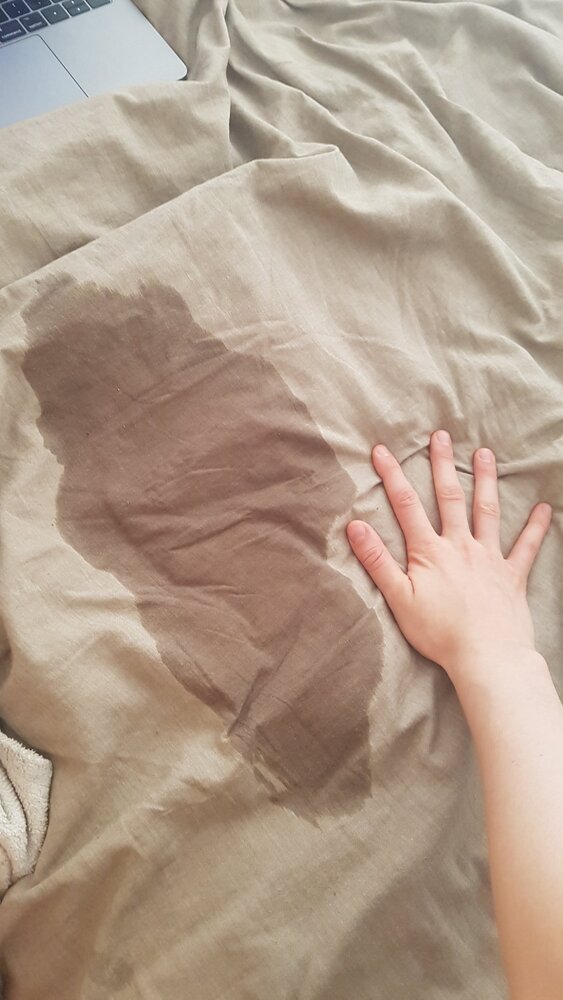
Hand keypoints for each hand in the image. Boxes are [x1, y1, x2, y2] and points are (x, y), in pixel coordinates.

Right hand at [346, 430, 551, 679]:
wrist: (486, 657)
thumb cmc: (439, 633)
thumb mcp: (399, 599)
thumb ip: (377, 561)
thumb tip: (355, 526)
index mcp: (430, 552)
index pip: (406, 506)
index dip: (392, 476)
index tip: (382, 450)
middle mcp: (460, 547)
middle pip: (450, 497)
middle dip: (442, 465)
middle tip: (441, 436)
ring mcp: (489, 558)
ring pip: (487, 511)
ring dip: (485, 481)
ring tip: (485, 455)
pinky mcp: (512, 575)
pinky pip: (526, 546)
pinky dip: (535, 527)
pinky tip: (544, 509)